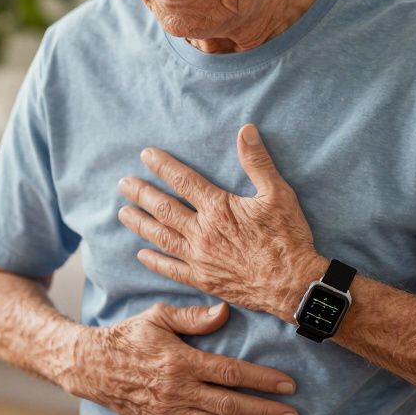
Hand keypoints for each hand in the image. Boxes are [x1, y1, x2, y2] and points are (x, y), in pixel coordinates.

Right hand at [65, 301, 299, 414]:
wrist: (93, 366)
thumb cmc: (129, 337)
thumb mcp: (157, 317)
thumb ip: (192, 317)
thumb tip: (225, 311)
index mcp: (181, 361)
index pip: (231, 373)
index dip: (262, 380)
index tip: (288, 385)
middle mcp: (178, 390)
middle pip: (230, 405)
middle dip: (265, 412)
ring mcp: (168, 412)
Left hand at [117, 123, 324, 321]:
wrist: (292, 283)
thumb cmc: (287, 237)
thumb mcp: (278, 193)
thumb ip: (257, 161)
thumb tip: (245, 131)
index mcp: (218, 208)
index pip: (183, 181)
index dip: (163, 166)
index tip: (145, 155)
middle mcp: (202, 232)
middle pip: (164, 208)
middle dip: (142, 193)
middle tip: (123, 183)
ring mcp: (199, 257)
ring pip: (161, 237)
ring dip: (140, 223)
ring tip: (123, 213)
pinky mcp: (203, 279)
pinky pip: (171, 269)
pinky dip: (154, 261)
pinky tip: (141, 254)